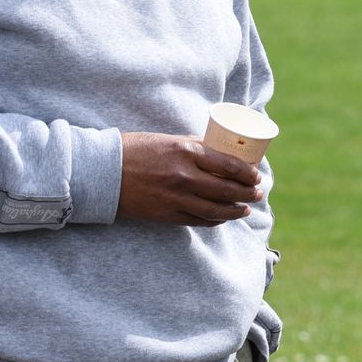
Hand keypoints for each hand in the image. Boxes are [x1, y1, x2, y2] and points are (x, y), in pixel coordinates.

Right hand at [117, 132, 262, 225]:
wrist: (102, 172)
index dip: (247, 173)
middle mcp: (184, 176)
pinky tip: (222, 218)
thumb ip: (193, 146)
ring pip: (215, 209)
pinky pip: (197, 220)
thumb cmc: (135, 150)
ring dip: (235, 211)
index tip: (257, 175)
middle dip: (247, 193)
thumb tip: (218, 149)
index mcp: (186, 152)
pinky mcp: (165, 215)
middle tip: (258, 193)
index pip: (228, 165)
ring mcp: (175, 198)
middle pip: (226, 189)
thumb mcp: (168, 140)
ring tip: (245, 210)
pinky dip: (213, 220)